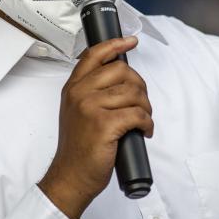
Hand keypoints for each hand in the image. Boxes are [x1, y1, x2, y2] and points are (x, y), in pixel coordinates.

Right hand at [39, 36, 153, 218]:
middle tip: (141, 104)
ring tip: (141, 121)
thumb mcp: (76, 112)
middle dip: (139, 87)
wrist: (71, 176)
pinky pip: (138, 114)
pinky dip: (147, 123)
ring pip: (133, 93)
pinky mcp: (105, 124)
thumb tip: (121, 78)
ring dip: (145, 107)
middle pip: (122, 71)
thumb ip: (91, 91)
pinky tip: (144, 131)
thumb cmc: (78, 147)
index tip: (130, 42)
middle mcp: (80, 93)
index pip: (94, 55)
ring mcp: (91, 108)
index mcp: (73, 88)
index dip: (115, 44)